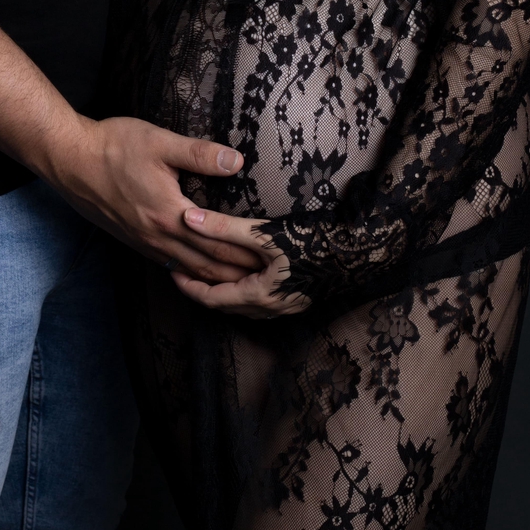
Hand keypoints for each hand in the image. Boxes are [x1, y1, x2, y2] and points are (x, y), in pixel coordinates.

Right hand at [48, 116, 262, 282]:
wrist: (70, 160)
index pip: (218, 243)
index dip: (246, 254)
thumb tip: (237, 162)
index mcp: (170, 214)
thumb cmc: (114, 146)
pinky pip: (169, 264)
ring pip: (188, 270)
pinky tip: (199, 272)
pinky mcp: (134, 239)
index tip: (271, 261)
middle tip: (268, 281)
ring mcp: (144, 241)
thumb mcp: (160, 142)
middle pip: (207, 264)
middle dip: (239, 275)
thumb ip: (200, 154)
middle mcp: (158, 235)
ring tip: (242, 285)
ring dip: (216, 279)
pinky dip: (191, 274)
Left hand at [171, 207, 311, 317]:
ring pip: (243, 304)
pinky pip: (259, 300)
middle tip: (183, 271)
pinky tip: (241, 275)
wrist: (358, 252)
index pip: (211, 299)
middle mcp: (270, 309)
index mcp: (258, 297)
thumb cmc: (312, 243)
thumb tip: (187, 219)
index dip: (188, 286)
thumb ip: (224, 228)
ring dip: (222, 291)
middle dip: (202, 288)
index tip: (171, 271)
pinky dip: (241, 289)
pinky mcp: (296, 297)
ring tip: (206, 272)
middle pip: (225, 304)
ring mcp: (285, 307)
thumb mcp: (264, 234)